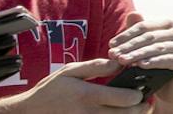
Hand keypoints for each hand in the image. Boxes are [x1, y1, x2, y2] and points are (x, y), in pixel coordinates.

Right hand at [0, 59, 150, 112]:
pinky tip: (117, 112)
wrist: (30, 112)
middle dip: (140, 106)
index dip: (139, 93)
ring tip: (132, 106)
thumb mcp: (70, 71)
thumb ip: (96, 66)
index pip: (127, 98)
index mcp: (89, 95)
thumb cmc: (51, 89)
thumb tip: (120, 62)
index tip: (140, 87)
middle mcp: (91, 113)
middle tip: (142, 97)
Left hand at [109, 13, 172, 108]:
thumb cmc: (158, 68)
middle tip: (113, 55)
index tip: (110, 45)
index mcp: (171, 25)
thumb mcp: (146, 50)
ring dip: (137, 54)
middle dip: (129, 46)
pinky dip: (153, 62)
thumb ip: (140, 33)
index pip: (145, 26)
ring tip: (122, 61)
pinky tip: (140, 65)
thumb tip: (133, 13)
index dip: (126, 34)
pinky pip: (169, 59)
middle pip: (150, 37)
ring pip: (157, 48)